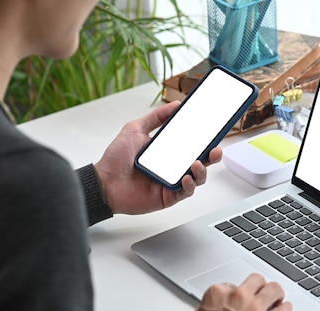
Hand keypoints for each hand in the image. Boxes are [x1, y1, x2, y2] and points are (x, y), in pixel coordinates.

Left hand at [94, 101, 222, 214]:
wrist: (104, 183)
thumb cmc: (116, 159)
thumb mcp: (135, 129)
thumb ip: (155, 118)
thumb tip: (175, 106)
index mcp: (168, 150)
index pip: (192, 143)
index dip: (205, 138)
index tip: (214, 130)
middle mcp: (173, 166)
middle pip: (201, 161)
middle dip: (212, 155)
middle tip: (215, 149)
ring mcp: (172, 181)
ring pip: (197, 177)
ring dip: (202, 170)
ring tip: (197, 163)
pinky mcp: (169, 196)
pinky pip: (186, 192)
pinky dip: (190, 185)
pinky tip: (186, 178)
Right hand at [179, 274, 292, 310]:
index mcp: (217, 293)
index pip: (231, 284)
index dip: (235, 293)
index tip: (237, 299)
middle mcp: (238, 296)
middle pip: (256, 280)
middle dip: (259, 286)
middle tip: (261, 291)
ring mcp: (254, 308)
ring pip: (273, 289)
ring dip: (276, 292)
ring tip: (277, 296)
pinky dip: (285, 309)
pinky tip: (285, 309)